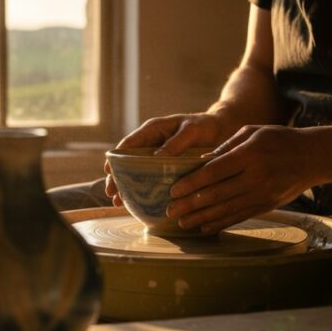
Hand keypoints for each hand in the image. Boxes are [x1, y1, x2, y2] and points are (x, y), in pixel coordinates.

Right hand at [104, 113, 229, 205]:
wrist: (222, 130)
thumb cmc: (206, 125)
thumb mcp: (192, 130)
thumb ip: (176, 142)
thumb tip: (157, 157)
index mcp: (152, 130)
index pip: (128, 145)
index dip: (116, 158)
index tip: (109, 171)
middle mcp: (151, 144)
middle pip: (126, 162)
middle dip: (117, 178)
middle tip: (113, 194)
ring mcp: (157, 158)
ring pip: (135, 173)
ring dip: (126, 187)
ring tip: (119, 203)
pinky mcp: (165, 169)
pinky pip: (150, 180)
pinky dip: (142, 191)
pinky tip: (138, 205)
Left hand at [165, 125, 323, 232]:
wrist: (314, 157)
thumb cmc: (280, 139)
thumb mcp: (253, 132)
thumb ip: (226, 146)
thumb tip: (202, 162)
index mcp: (249, 155)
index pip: (215, 172)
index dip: (192, 183)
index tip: (173, 191)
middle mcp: (255, 177)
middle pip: (217, 194)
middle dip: (190, 204)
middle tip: (170, 211)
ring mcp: (262, 194)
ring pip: (226, 209)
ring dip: (201, 218)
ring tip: (182, 223)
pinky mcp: (267, 205)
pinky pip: (239, 216)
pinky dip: (220, 223)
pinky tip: (204, 227)